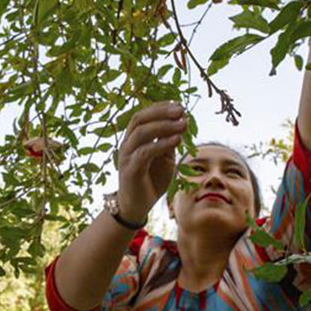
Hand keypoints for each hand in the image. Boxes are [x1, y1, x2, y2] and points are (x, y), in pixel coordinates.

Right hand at [117, 101, 186, 221]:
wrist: (136, 206)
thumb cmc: (151, 180)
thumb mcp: (164, 159)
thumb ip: (168, 143)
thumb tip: (180, 123)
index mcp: (133, 139)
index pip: (142, 116)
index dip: (159, 107)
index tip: (178, 105)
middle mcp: (127, 144)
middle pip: (139, 119)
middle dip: (161, 112)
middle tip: (181, 110)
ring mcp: (126, 156)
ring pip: (141, 132)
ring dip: (164, 125)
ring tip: (183, 124)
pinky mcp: (130, 169)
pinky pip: (145, 152)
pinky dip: (162, 144)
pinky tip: (177, 140)